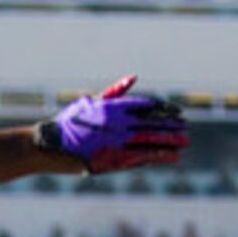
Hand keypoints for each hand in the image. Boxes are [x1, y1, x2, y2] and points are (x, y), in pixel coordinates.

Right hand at [40, 75, 189, 175]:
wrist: (51, 146)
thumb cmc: (69, 124)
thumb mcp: (90, 102)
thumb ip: (114, 92)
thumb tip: (133, 78)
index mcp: (113, 108)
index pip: (147, 105)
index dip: (165, 109)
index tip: (178, 112)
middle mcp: (118, 123)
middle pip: (153, 123)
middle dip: (172, 126)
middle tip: (186, 127)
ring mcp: (117, 141)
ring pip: (152, 140)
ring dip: (171, 140)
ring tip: (185, 141)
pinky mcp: (115, 159)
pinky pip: (143, 157)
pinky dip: (160, 156)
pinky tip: (173, 156)